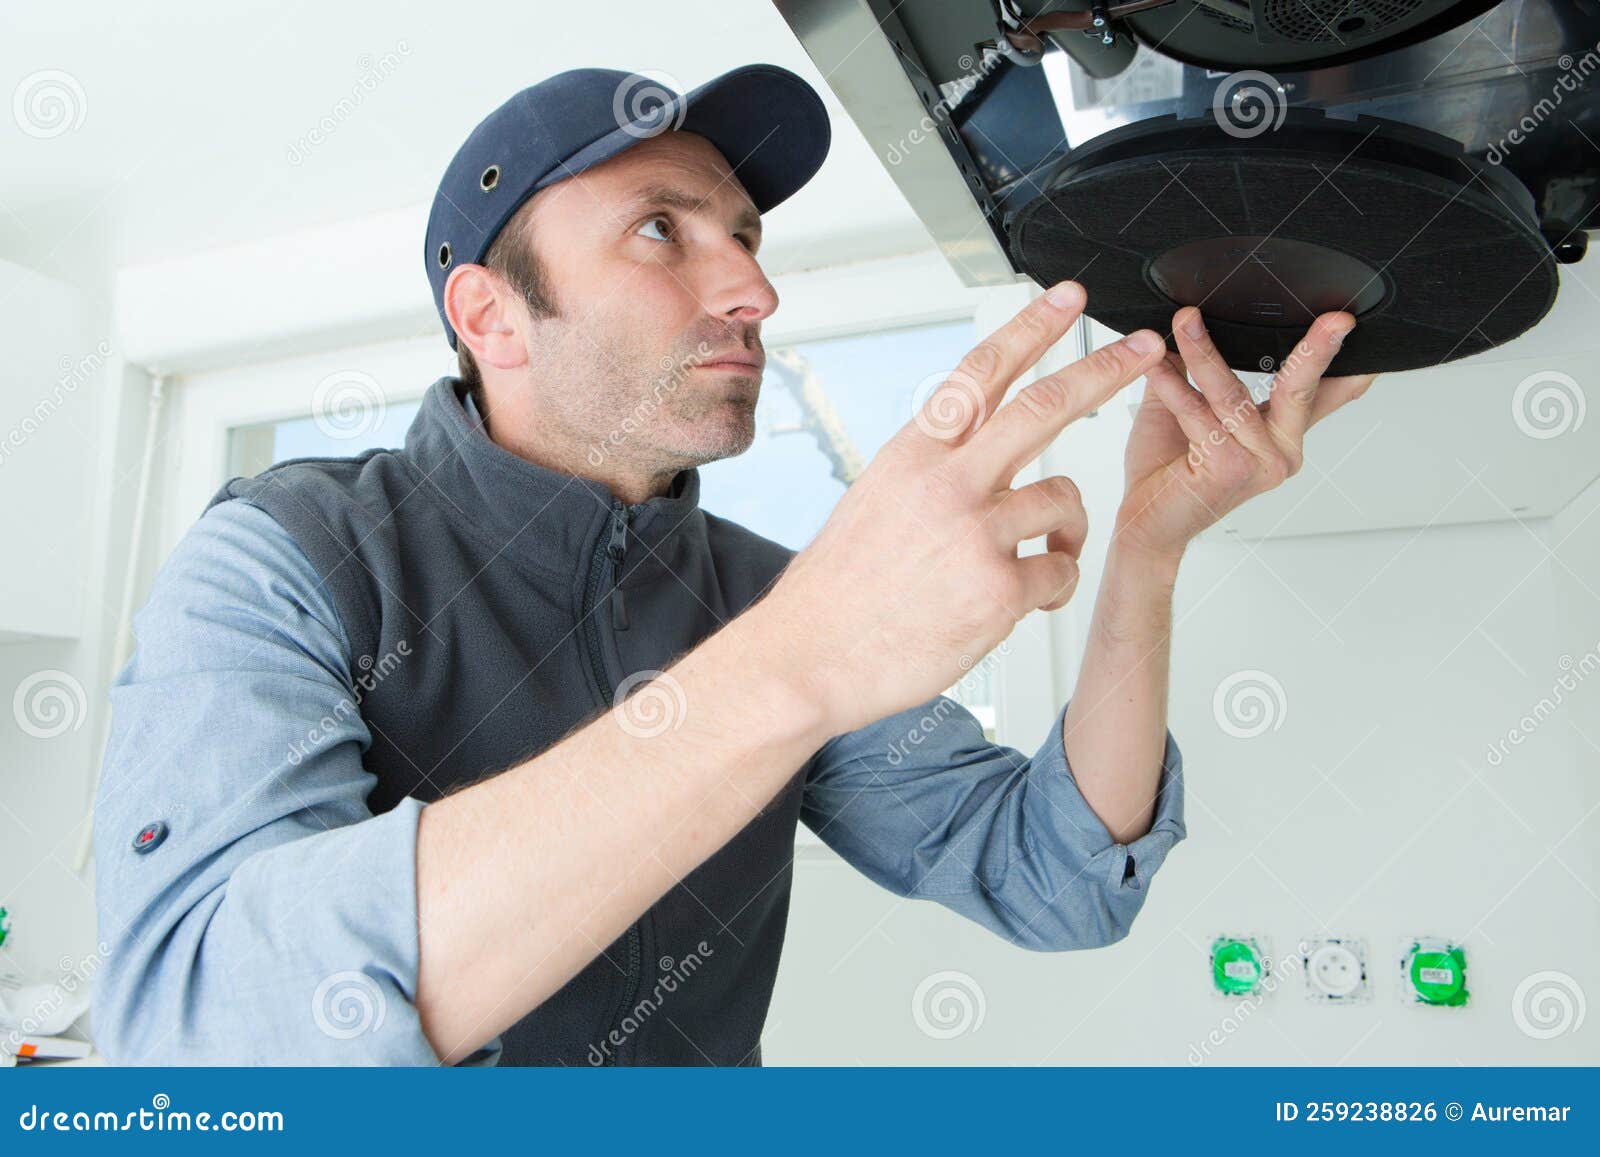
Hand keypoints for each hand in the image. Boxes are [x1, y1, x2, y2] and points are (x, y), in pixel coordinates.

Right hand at [749, 282, 1169, 736]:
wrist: (807, 658)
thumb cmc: (837, 593)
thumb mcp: (873, 503)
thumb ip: (929, 472)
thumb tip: (976, 453)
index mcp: (913, 456)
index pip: (980, 374)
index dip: (1031, 329)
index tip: (1068, 299)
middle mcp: (946, 483)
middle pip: (1043, 407)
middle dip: (1103, 371)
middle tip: (1145, 348)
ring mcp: (974, 534)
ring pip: (1065, 500)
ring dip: (1068, 527)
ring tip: (1045, 554)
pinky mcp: (997, 590)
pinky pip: (1061, 571)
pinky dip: (1055, 585)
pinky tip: (1023, 601)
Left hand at [1113, 306, 1377, 563]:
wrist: (1145, 523)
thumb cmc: (1166, 471)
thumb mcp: (1186, 408)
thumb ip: (1196, 371)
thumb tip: (1194, 321)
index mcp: (1277, 435)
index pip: (1319, 395)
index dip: (1343, 366)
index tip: (1357, 329)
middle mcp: (1279, 451)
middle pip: (1299, 389)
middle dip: (1315, 350)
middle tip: (1335, 320)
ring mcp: (1259, 463)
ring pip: (1233, 393)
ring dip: (1204, 352)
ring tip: (1186, 322)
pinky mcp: (1230, 468)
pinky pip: (1199, 414)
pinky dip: (1174, 387)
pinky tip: (1158, 366)